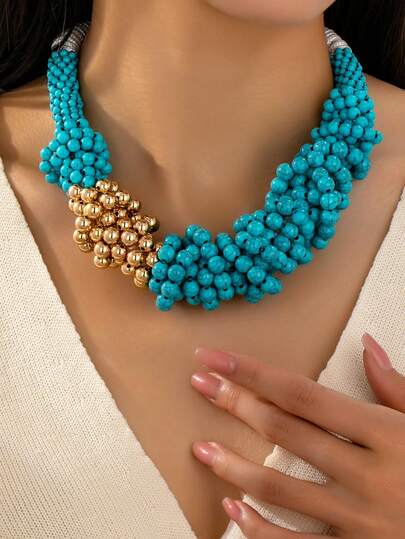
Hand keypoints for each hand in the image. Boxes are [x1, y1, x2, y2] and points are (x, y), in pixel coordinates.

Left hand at [190, 333, 404, 537]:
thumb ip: (397, 389)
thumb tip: (366, 345)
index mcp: (385, 435)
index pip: (303, 394)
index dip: (255, 373)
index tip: (218, 357)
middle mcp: (366, 475)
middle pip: (285, 431)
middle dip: (236, 402)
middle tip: (200, 382)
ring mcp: (358, 522)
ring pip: (280, 489)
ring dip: (234, 467)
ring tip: (200, 446)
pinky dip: (259, 530)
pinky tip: (232, 511)